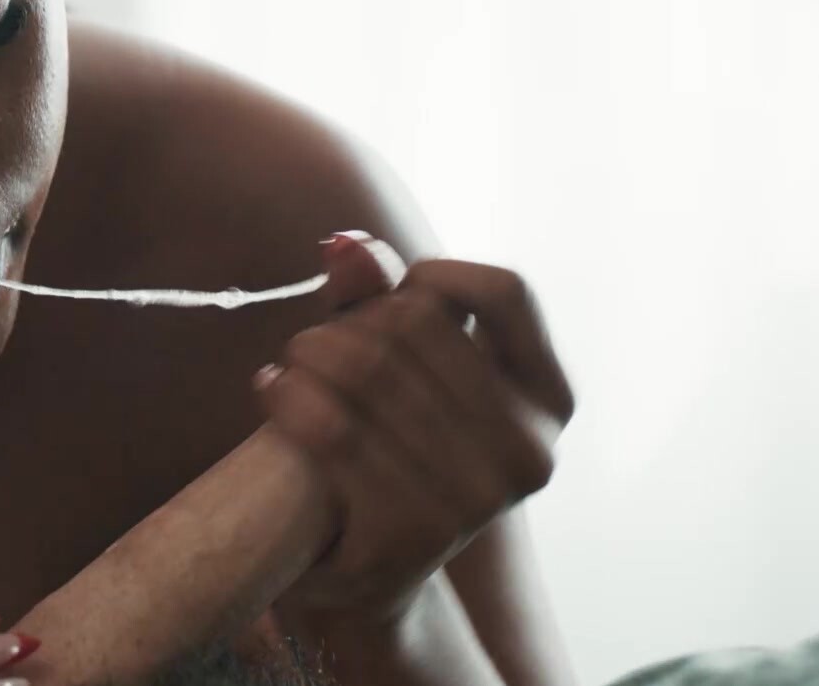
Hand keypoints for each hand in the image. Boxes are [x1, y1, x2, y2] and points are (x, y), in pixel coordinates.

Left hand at [255, 232, 575, 624]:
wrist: (371, 573)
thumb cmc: (390, 449)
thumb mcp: (401, 370)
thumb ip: (380, 300)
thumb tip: (342, 244)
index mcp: (548, 400)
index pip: (506, 292)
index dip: (436, 276)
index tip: (393, 296)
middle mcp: (529, 451)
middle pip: (418, 326)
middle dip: (348, 322)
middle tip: (308, 343)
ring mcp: (478, 499)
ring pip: (370, 372)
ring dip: (309, 356)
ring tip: (286, 365)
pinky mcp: (414, 533)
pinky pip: (334, 432)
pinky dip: (289, 400)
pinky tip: (270, 390)